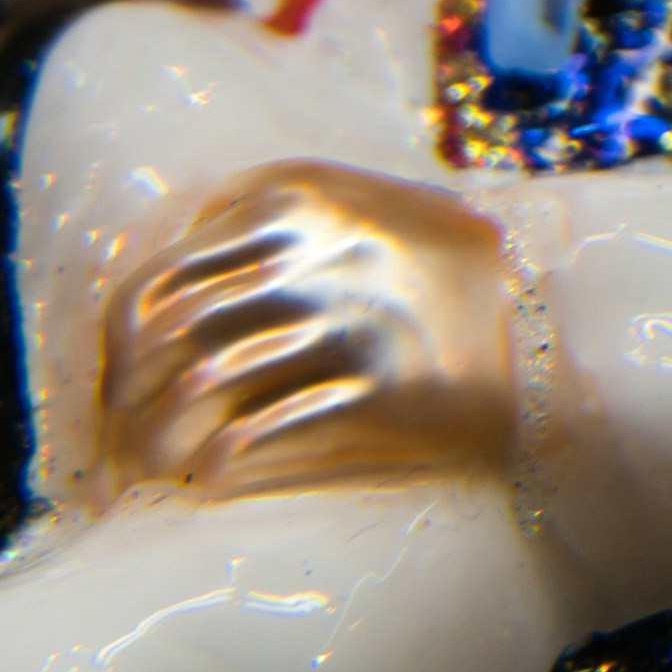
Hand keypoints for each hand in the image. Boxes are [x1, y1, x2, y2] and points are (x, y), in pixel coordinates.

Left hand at [97, 160, 519, 501]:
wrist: (553, 315)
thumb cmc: (443, 269)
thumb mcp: (360, 204)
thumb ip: (274, 213)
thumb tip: (167, 268)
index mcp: (298, 195)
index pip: (158, 272)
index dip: (118, 343)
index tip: (118, 386)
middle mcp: (316, 245)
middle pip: (168, 329)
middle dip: (129, 398)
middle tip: (123, 443)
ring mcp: (351, 309)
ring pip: (202, 380)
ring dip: (163, 438)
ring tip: (158, 469)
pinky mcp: (381, 376)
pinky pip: (260, 428)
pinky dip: (220, 460)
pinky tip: (213, 476)